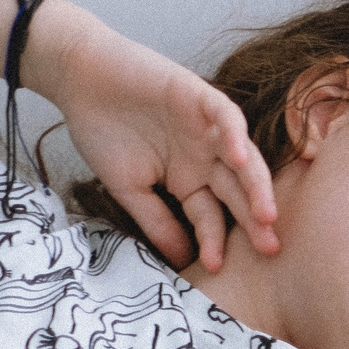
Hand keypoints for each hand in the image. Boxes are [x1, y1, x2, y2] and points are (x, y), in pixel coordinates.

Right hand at [30, 6, 276, 270]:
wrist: (78, 79)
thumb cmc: (101, 131)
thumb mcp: (128, 187)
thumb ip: (157, 220)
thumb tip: (180, 261)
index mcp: (191, 179)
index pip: (211, 216)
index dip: (215, 241)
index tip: (215, 268)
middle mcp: (207, 157)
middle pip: (238, 192)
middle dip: (254, 220)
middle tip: (270, 248)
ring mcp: (207, 128)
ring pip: (242, 159)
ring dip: (255, 185)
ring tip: (266, 214)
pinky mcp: (200, 97)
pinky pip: (226, 117)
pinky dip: (233, 135)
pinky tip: (237, 159)